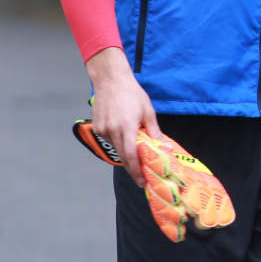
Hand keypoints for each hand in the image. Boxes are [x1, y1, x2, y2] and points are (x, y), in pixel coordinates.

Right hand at [85, 47, 159, 186]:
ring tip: (136, 150)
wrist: (111, 80)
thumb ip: (154, 131)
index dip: (136, 171)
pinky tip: (123, 133)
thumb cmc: (132, 94)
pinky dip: (118, 141)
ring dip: (125, 152)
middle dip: (132, 166)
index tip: (141, 181)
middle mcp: (112, 130)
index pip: (130, 155)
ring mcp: (102, 129)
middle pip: (122, 155)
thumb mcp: (148, 111)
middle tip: (141, 175)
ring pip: (116, 148)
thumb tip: (163, 146)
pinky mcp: (97, 127)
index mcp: (127, 127)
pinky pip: (109, 139)